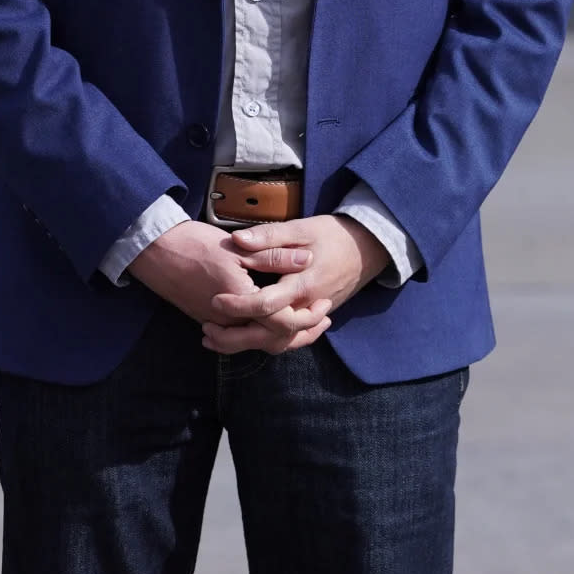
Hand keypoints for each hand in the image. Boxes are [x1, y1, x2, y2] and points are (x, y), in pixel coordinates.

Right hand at [127, 219, 319, 330]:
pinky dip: (261, 333)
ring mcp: (217, 324)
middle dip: (300, 334)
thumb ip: (275, 256)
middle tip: (320, 319)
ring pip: (256, 343)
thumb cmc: (195, 243)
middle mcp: (229, 320)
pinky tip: (272, 320)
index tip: (323, 306)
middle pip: (272, 341)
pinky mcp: (209, 322)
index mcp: (241, 301)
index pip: (282, 323)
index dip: (307, 318)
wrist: (155, 251)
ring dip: (282, 336)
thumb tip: (307, 260)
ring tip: (303, 323)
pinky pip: (241, 337)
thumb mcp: (239, 246)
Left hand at [201, 215, 390, 355]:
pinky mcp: (310, 318)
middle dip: (235, 338)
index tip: (215, 301)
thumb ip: (270, 237)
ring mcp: (310, 316)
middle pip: (269, 335)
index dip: (239, 305)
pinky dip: (265, 341)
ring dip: (246, 344)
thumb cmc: (332, 235)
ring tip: (215, 337)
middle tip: (206, 329)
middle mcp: (306, 307)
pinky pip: (288, 339)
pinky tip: (244, 335)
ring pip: (278, 343)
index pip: (267, 304)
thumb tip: (238, 240)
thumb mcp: (302, 228)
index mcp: (302, 284)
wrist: (366, 248)